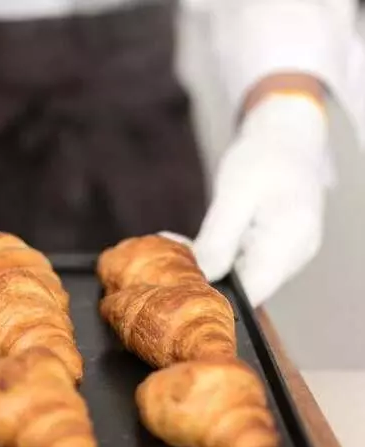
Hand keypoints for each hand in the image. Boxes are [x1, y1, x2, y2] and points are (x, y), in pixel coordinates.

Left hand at [193, 93, 329, 306]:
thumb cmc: (263, 157)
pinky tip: (190, 245)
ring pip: (240, 276)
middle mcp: (293, 257)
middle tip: (166, 261)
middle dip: (204, 279)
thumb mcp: (235, 194)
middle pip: (245, 288)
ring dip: (206, 266)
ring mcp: (286, 255)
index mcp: (289, 244)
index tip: (178, 284)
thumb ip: (220, 238)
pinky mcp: (273, 249)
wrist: (286, 136)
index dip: (215, 297)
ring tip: (174, 246)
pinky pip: (241, 263)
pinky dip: (216, 256)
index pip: (252, 294)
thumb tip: (204, 275)